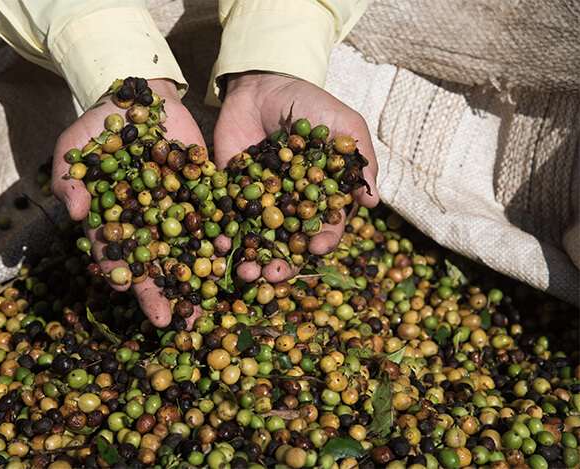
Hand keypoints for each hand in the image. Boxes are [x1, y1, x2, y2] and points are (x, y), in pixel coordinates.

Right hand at [52, 79, 205, 328]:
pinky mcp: (202, 190)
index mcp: (115, 220)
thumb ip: (71, 180)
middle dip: (165, 293)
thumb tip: (76, 211)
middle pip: (157, 263)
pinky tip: (234, 254)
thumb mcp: (74, 149)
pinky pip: (215, 215)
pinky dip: (224, 234)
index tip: (133, 297)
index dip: (126, 277)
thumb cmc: (97, 126)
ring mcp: (176, 208)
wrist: (138, 94)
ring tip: (211, 304)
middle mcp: (147, 222)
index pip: (119, 255)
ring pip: (188, 248)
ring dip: (198, 276)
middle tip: (176, 322)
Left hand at [213, 72, 378, 282]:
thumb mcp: (343, 123)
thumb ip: (360, 159)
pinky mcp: (231, 196)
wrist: (261, 84)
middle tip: (273, 275)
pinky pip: (228, 222)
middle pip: (291, 245)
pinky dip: (224, 239)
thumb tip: (373, 202)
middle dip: (285, 264)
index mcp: (322, 197)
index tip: (316, 249)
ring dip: (254, 261)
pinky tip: (220, 252)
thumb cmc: (310, 102)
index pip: (326, 227)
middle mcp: (293, 207)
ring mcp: (261, 204)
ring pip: (259, 242)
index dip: (323, 241)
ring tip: (246, 274)